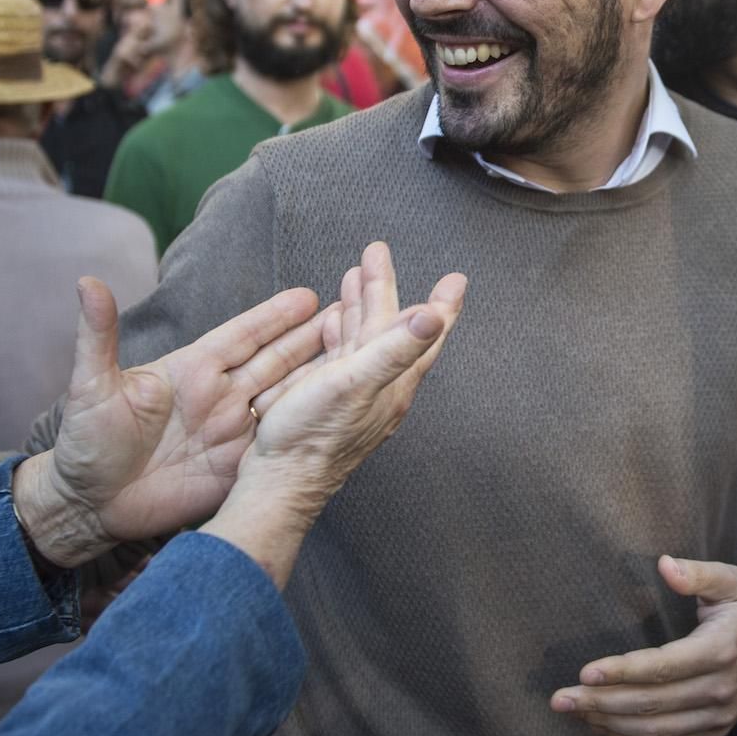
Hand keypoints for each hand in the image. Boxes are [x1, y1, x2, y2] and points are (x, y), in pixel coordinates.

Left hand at [13, 276, 327, 566]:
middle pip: (277, 363)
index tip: (310, 296)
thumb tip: (87, 282)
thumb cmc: (85, 442)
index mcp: (192, 370)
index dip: (275, 317)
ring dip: (321, 380)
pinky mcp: (237, 468)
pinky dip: (309, 430)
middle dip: (315, 340)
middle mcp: (219, 396)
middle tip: (356, 317)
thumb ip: (97, 337)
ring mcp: (232, 432)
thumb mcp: (91, 387)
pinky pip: (279, 447)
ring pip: (287, 401)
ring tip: (362, 360)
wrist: (89, 505)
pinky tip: (339, 417)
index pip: (242, 336)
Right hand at [204, 242, 466, 583]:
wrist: (279, 483)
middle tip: (377, 252)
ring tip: (355, 273)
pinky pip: (341, 355)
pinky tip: (332, 320)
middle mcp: (381, 387)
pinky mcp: (329, 400)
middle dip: (385, 288)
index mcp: (395, 381)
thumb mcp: (357, 384)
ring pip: (364, 338)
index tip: (456, 278)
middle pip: (390, 327)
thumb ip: (396, 349)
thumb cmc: (315, 436)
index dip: (441, 305)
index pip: (425, 334)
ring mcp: (355, 394)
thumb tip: (435, 316)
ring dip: (361, 304)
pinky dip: (340, 330)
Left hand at [550, 555, 736, 735]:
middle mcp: (721, 689)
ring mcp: (721, 714)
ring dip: (610, 724)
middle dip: (602, 703)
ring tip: (573, 712)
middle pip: (653, 704)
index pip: (663, 668)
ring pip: (657, 729)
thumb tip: (664, 565)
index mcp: (722, 650)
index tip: (584, 672)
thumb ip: (697, 573)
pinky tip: (602, 727)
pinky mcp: (718, 728)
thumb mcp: (731, 578)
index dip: (622, 672)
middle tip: (560, 699)